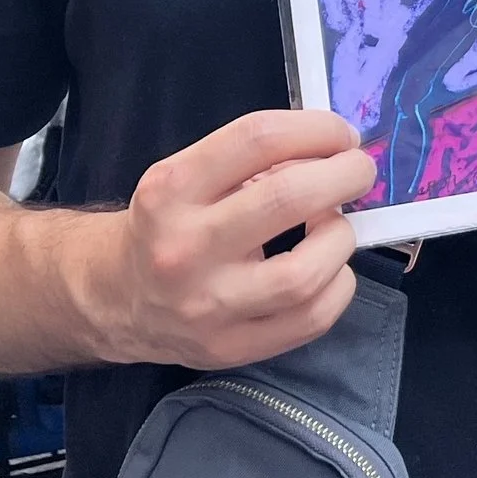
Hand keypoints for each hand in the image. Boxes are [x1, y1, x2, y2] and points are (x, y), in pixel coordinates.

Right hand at [77, 109, 377, 369]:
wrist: (117, 296)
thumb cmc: (170, 223)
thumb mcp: (189, 175)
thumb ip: (253, 159)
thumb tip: (333, 151)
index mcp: (170, 190)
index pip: (257, 140)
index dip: (316, 129)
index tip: (342, 135)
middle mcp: (184, 248)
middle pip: (287, 199)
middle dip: (344, 176)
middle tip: (358, 170)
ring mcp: (207, 306)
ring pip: (305, 272)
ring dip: (340, 238)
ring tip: (333, 225)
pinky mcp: (229, 348)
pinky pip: (313, 318)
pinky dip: (339, 285)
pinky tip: (327, 268)